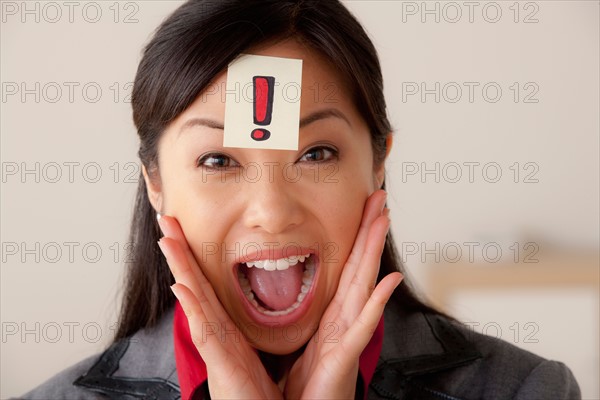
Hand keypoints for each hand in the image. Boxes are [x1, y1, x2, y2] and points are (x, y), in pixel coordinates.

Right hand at [157, 216, 281, 399]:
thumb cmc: (259, 394)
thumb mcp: (253, 353)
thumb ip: (246, 329)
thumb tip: (249, 303)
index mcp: (226, 330)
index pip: (206, 286)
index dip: (193, 257)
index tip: (181, 228)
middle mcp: (216, 335)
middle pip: (194, 285)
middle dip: (178, 253)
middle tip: (165, 219)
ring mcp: (216, 349)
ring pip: (195, 302)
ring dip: (180, 269)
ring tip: (166, 240)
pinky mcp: (222, 367)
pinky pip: (206, 334)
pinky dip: (192, 310)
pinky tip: (181, 288)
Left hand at [284, 190, 402, 398]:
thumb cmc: (303, 391)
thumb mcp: (299, 343)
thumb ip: (301, 317)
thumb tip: (300, 291)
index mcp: (330, 318)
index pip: (346, 270)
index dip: (355, 240)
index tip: (362, 209)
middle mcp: (343, 323)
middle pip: (359, 269)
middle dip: (369, 233)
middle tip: (379, 198)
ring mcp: (346, 338)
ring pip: (363, 287)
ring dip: (374, 253)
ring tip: (384, 222)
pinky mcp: (344, 358)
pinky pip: (361, 328)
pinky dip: (376, 304)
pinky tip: (388, 282)